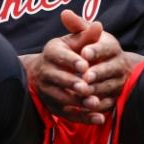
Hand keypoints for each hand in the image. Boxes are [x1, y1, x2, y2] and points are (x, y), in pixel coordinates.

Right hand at [26, 10, 103, 124]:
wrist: (44, 72)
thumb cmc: (66, 53)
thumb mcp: (74, 41)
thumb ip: (87, 35)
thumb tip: (99, 24)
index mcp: (51, 52)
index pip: (59, 56)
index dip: (72, 61)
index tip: (85, 65)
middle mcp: (46, 71)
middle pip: (58, 79)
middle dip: (72, 83)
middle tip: (86, 87)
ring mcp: (49, 90)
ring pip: (62, 98)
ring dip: (78, 102)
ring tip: (94, 102)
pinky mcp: (55, 107)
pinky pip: (69, 115)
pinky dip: (84, 118)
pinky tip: (99, 118)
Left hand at [70, 12, 135, 115]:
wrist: (110, 68)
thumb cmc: (93, 46)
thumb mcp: (86, 35)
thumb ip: (77, 25)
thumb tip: (64, 12)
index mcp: (111, 46)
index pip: (105, 47)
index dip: (95, 50)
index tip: (84, 52)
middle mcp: (118, 64)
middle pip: (110, 69)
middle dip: (97, 73)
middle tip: (85, 76)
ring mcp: (119, 82)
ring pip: (109, 87)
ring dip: (97, 90)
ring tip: (84, 93)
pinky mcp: (116, 97)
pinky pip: (109, 103)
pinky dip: (99, 105)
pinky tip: (88, 106)